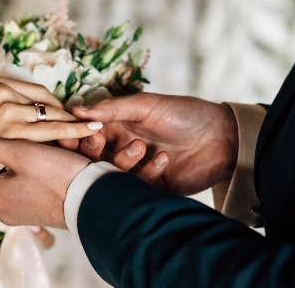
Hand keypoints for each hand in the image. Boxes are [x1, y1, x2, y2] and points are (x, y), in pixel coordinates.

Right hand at [0, 76, 101, 140]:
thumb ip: (11, 112)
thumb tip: (44, 114)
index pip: (39, 93)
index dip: (57, 108)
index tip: (73, 117)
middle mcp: (1, 89)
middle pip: (48, 103)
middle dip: (69, 115)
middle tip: (92, 124)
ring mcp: (6, 107)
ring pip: (52, 115)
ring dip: (76, 124)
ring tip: (98, 128)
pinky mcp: (11, 128)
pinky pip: (53, 129)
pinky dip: (75, 130)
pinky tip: (92, 130)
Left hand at [0, 127, 90, 228]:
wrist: (96, 201)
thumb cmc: (57, 177)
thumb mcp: (20, 153)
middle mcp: (4, 209)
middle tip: (2, 147)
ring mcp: (22, 213)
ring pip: (10, 184)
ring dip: (17, 167)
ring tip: (29, 150)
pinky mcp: (41, 210)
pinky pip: (28, 189)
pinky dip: (33, 174)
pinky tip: (46, 161)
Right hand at [72, 93, 237, 194]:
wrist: (223, 137)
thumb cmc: (184, 114)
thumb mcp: (146, 105)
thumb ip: (112, 108)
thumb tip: (76, 110)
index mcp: (117, 127)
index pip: (87, 135)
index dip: (76, 136)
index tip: (71, 134)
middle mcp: (122, 149)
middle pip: (93, 158)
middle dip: (92, 151)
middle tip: (99, 142)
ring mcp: (136, 170)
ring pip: (112, 174)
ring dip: (123, 160)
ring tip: (142, 146)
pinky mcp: (152, 188)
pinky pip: (137, 187)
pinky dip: (147, 173)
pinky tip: (164, 159)